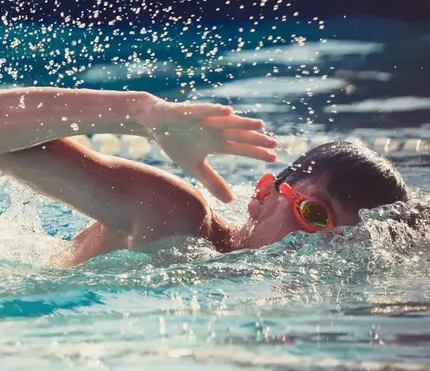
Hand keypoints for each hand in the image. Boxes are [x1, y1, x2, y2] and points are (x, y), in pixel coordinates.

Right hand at [139, 97, 276, 201]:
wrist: (154, 124)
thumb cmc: (176, 142)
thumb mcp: (194, 166)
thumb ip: (212, 181)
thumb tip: (230, 200)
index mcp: (216, 143)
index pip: (240, 148)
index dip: (256, 153)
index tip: (274, 159)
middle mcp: (215, 130)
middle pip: (239, 135)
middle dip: (256, 139)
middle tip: (275, 144)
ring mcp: (204, 119)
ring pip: (227, 121)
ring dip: (242, 123)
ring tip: (259, 126)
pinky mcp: (190, 111)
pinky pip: (205, 110)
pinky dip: (216, 110)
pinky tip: (228, 111)